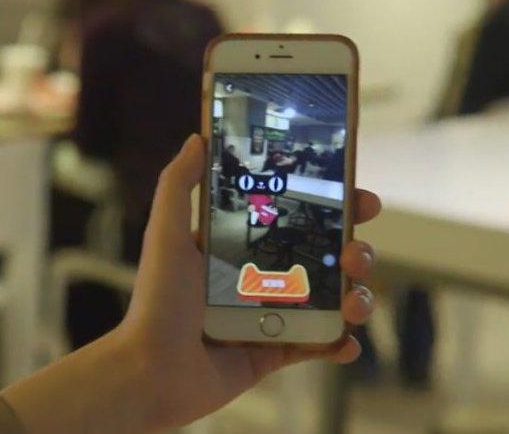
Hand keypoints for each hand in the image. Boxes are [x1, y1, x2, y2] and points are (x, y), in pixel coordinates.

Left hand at [115, 134, 380, 429]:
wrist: (151, 371)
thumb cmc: (157, 301)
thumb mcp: (165, 234)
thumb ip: (178, 183)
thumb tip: (197, 137)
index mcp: (239, 244)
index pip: (294, 215)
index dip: (331, 204)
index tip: (357, 196)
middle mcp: (259, 276)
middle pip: (324, 254)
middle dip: (355, 249)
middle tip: (357, 251)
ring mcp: (271, 314)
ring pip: (331, 298)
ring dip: (356, 295)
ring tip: (354, 300)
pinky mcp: (275, 351)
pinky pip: (319, 345)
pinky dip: (340, 343)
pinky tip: (346, 341)